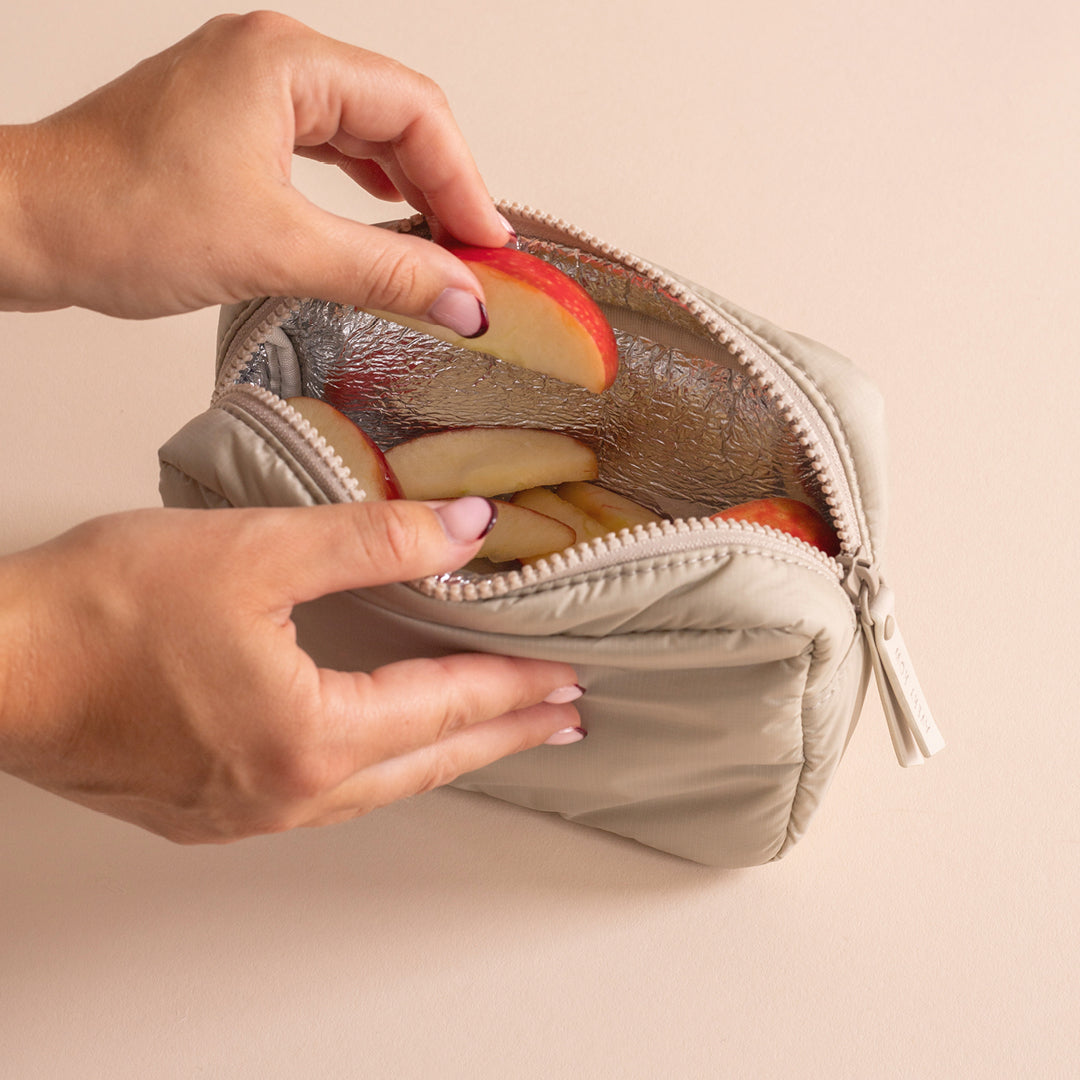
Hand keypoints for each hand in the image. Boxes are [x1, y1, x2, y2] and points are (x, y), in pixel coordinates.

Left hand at [0, 11, 509, 325]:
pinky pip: (322, 141)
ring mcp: (247, 88)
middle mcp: (270, 58)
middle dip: (443, 183)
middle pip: (396, 112)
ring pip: (361, 126)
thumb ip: (383, 271)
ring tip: (440, 239)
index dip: (466, 179)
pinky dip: (362, 180)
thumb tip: (462, 297)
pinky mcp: (230, 124)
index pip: (416, 109)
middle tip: (473, 254)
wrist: (25, 226)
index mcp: (285, 61)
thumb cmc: (117, 214)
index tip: (489, 244)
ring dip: (407, 183)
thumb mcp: (275, 248)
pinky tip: (382, 208)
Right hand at [0, 499, 582, 842]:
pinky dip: (381, 767)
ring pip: (381, 787)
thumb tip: (464, 533)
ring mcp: (247, 812)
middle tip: (562, 719)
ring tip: (496, 735)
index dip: (513, 687)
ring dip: (447, 756)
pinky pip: (327, 795)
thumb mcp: (256, 551)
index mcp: (308, 736)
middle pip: (429, 764)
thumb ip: (372, 541)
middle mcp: (286, 793)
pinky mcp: (210, 808)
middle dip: (504, 736)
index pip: (445, 707)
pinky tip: (388, 749)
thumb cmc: (101, 612)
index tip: (565, 677)